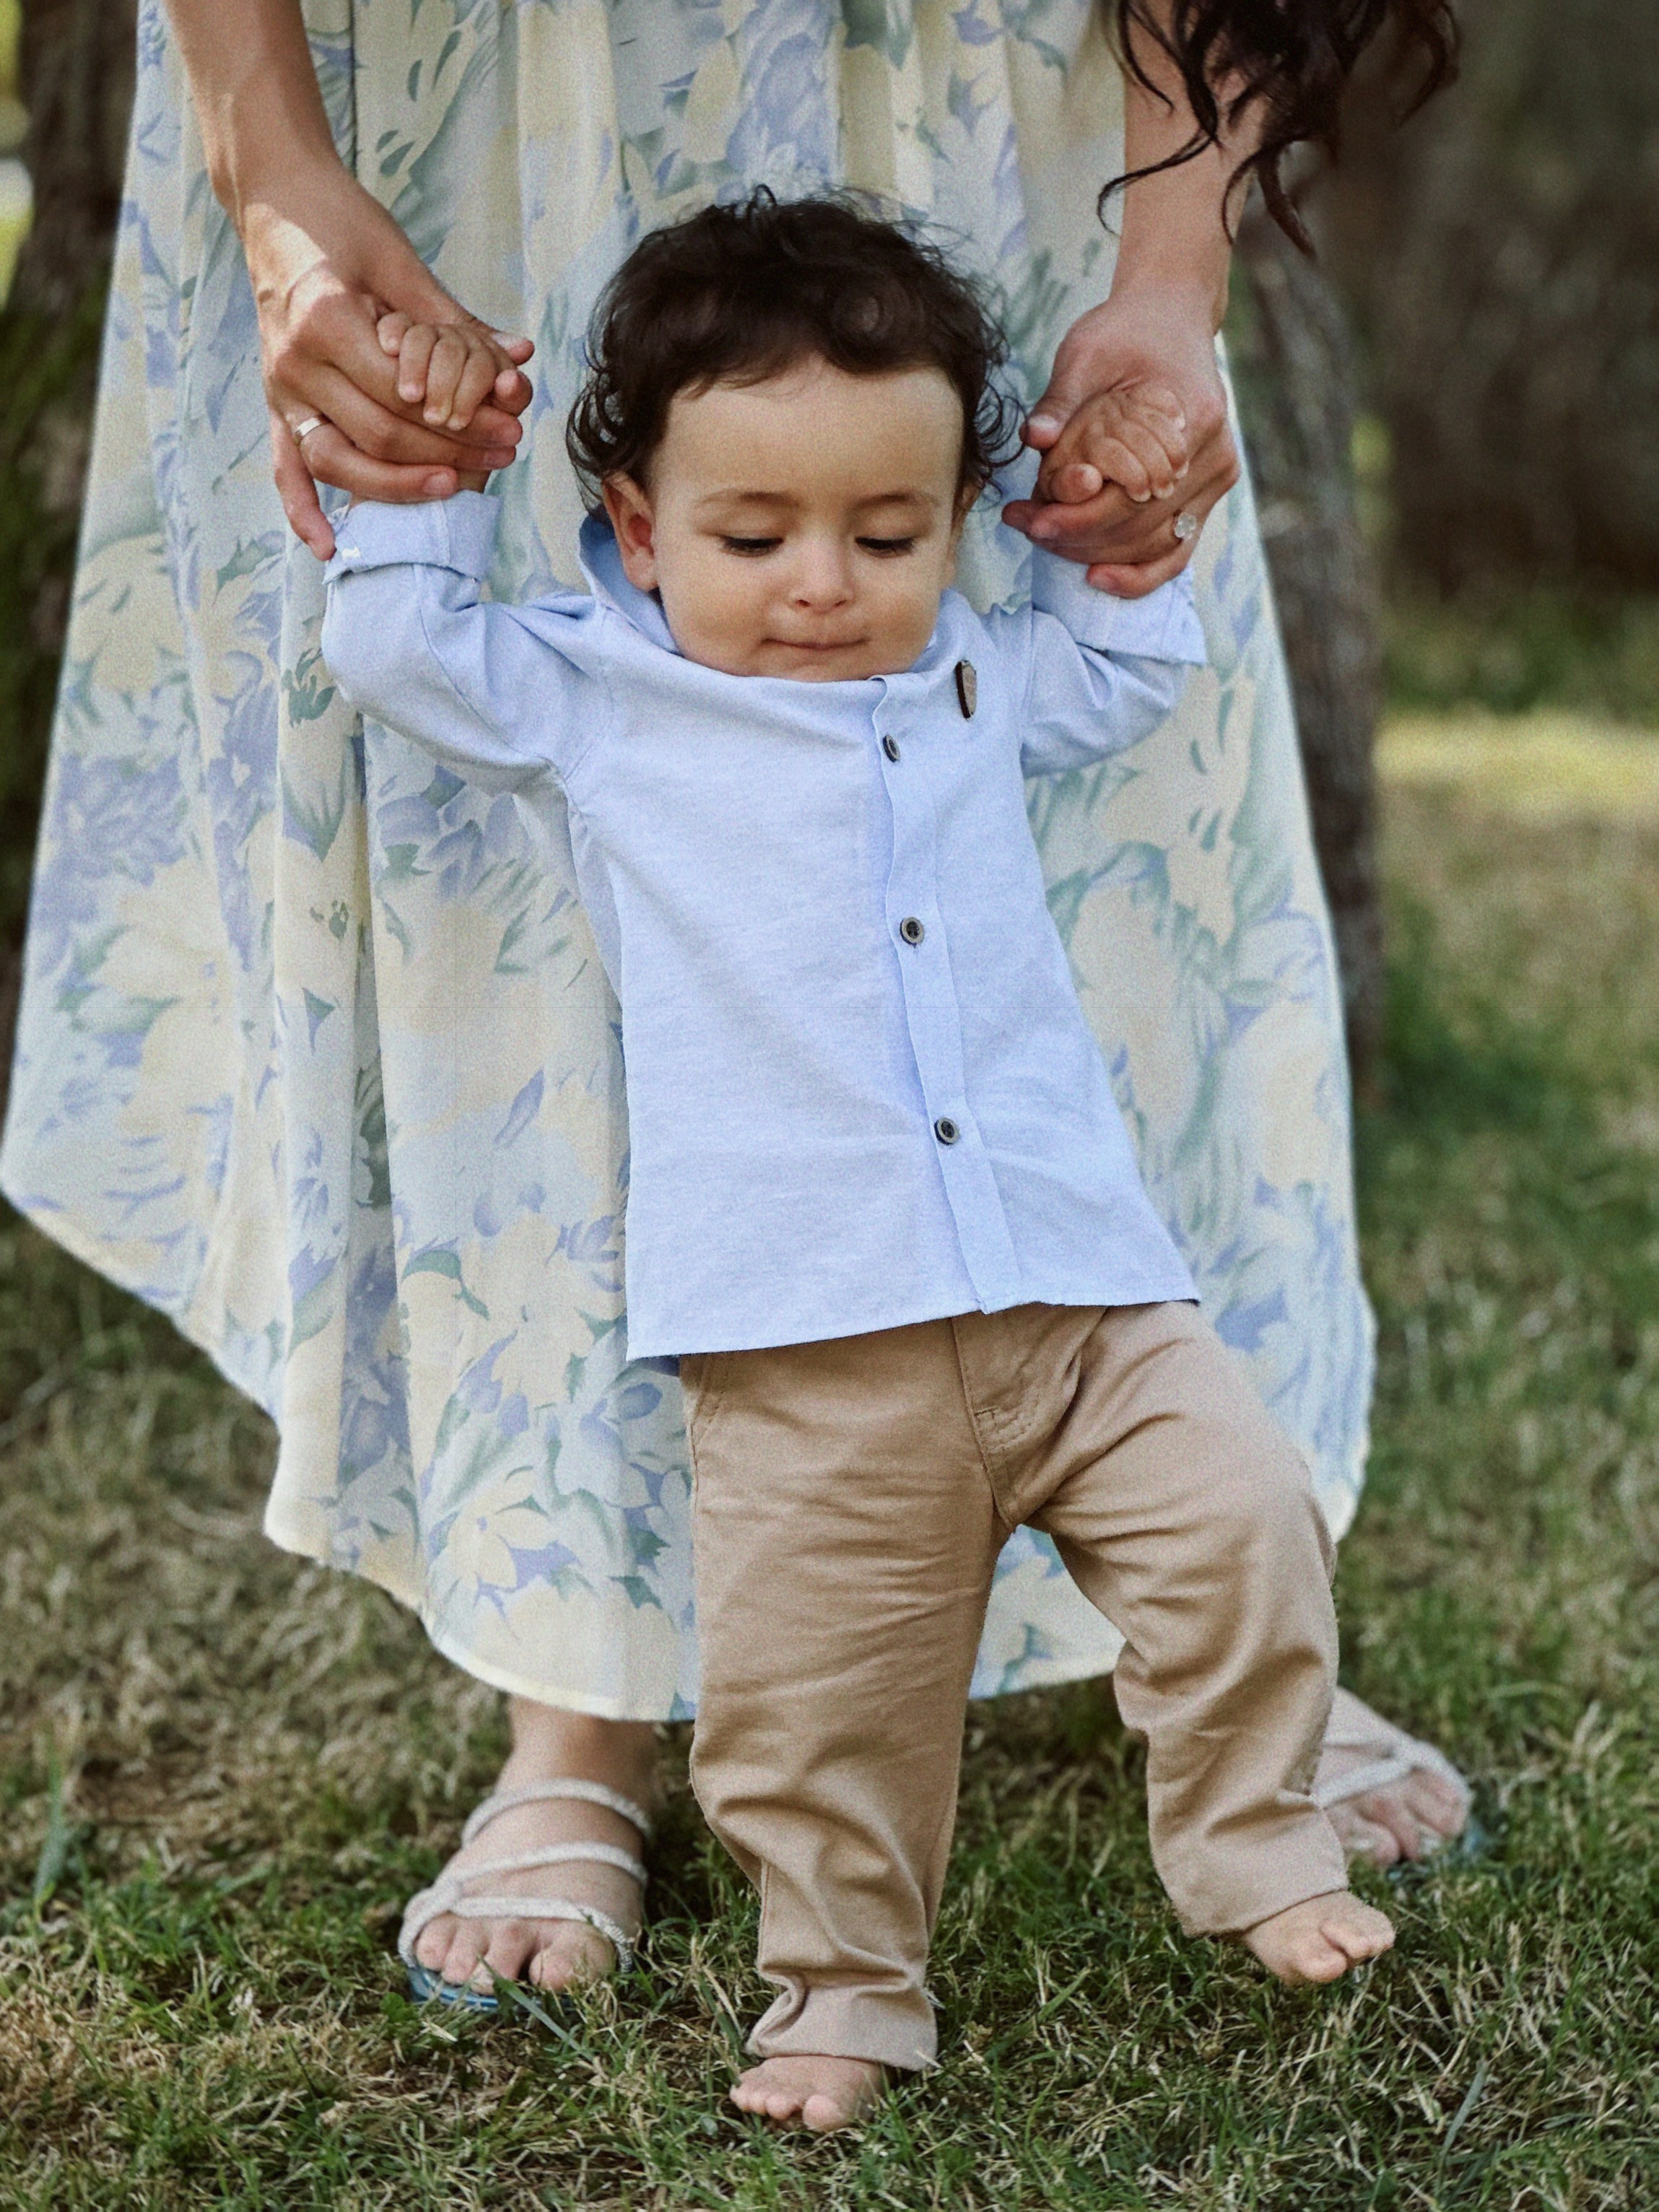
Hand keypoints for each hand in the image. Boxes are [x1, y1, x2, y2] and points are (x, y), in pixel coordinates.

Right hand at [244, 167, 533, 557]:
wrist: (276, 203)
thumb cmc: (344, 223)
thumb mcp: (401, 262)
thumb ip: (453, 322)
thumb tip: (519, 359)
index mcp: (325, 321)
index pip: (403, 398)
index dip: (462, 420)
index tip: (511, 426)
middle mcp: (295, 362)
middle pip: (380, 435)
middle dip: (449, 450)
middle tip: (505, 453)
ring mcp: (279, 388)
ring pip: (339, 462)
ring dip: (398, 486)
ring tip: (454, 486)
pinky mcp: (274, 402)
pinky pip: (285, 468)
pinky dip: (303, 511)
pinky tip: (330, 549)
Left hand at [1003, 284, 1240, 598]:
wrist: (1170, 317)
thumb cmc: (1125, 333)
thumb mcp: (1087, 353)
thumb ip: (1061, 401)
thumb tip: (1033, 439)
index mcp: (1192, 419)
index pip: (1128, 497)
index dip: (1075, 518)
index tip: (1028, 520)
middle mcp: (1214, 456)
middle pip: (1140, 529)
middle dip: (1077, 539)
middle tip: (1026, 529)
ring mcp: (1218, 477)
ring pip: (1155, 546)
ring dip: (1096, 554)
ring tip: (1045, 538)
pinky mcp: (1210, 492)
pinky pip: (1176, 549)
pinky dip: (1139, 571)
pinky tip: (1097, 577)